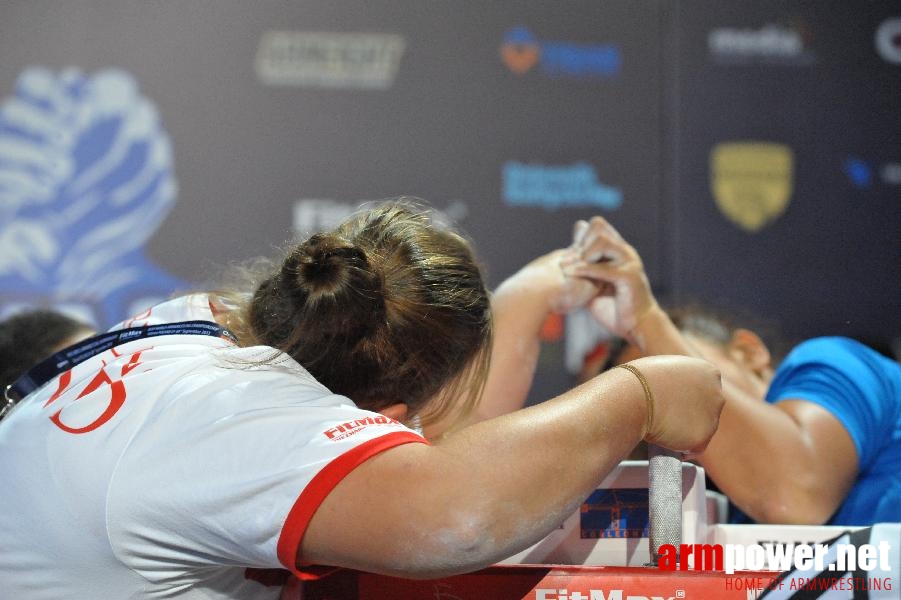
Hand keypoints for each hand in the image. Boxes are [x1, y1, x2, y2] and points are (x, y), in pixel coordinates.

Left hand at [560, 216, 657, 339]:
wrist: (635, 326)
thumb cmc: (613, 307)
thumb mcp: (592, 284)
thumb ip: (582, 270)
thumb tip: (561, 261)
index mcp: (617, 250)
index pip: (597, 224)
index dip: (580, 236)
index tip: (569, 255)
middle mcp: (624, 251)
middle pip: (598, 226)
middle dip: (579, 243)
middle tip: (566, 262)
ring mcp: (629, 262)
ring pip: (603, 242)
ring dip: (582, 254)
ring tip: (568, 269)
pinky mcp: (629, 278)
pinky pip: (605, 268)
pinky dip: (585, 270)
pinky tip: (571, 273)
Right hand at [623, 355, 723, 454]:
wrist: (632, 397)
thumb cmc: (639, 380)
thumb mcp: (665, 369)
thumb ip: (678, 382)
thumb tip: (674, 396)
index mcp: (708, 372)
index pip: (703, 390)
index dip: (685, 398)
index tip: (670, 403)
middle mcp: (717, 394)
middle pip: (706, 411)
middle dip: (688, 416)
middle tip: (665, 418)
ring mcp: (712, 417)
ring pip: (701, 431)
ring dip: (684, 432)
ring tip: (661, 428)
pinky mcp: (702, 438)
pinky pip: (693, 448)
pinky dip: (680, 448)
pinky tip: (665, 441)